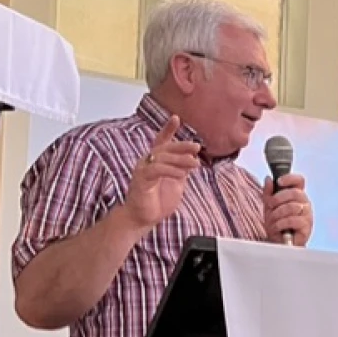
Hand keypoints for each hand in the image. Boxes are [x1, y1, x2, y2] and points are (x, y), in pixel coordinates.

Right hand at [118, 116, 198, 232]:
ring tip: (195, 163)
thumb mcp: (176, 182)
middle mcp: (148, 161)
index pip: (162, 141)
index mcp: (156, 161)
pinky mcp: (141, 179)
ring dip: (180, 159)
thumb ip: (182, 169)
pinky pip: (157, 170)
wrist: (144, 218)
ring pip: (162, 157)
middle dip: (182, 146)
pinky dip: (170, 170)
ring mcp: (143, 169)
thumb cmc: (158, 201)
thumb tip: (193, 159)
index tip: (176, 118)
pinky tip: (181, 173)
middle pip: (165, 147)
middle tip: (196, 146)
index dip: (168, 129)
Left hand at [264, 173, 312, 245]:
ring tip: (272, 221)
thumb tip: (268, 179)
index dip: (290, 178)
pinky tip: (277, 228)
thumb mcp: (269, 206)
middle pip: (295, 192)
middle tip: (270, 205)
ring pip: (292, 207)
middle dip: (278, 198)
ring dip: (277, 214)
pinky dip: (281, 224)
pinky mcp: (307, 227)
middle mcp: (304, 203)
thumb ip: (268, 192)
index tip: (279, 182)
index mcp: (297, 195)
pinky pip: (293, 220)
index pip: (299, 181)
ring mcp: (307, 215)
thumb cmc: (277, 224)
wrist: (279, 243)